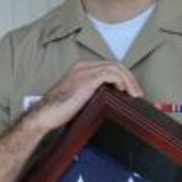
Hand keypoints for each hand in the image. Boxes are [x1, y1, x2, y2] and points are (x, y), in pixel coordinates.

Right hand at [27, 60, 142, 133]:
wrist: (44, 115)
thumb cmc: (58, 112)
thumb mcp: (79, 101)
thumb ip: (92, 96)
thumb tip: (110, 103)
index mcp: (81, 70)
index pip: (109, 68)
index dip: (123, 78)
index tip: (130, 92)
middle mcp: (83, 67)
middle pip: (115, 65)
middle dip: (130, 78)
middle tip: (137, 94)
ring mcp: (85, 71)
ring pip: (116, 67)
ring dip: (129, 80)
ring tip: (135, 95)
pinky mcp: (87, 79)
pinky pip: (111, 74)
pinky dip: (122, 81)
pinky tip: (125, 92)